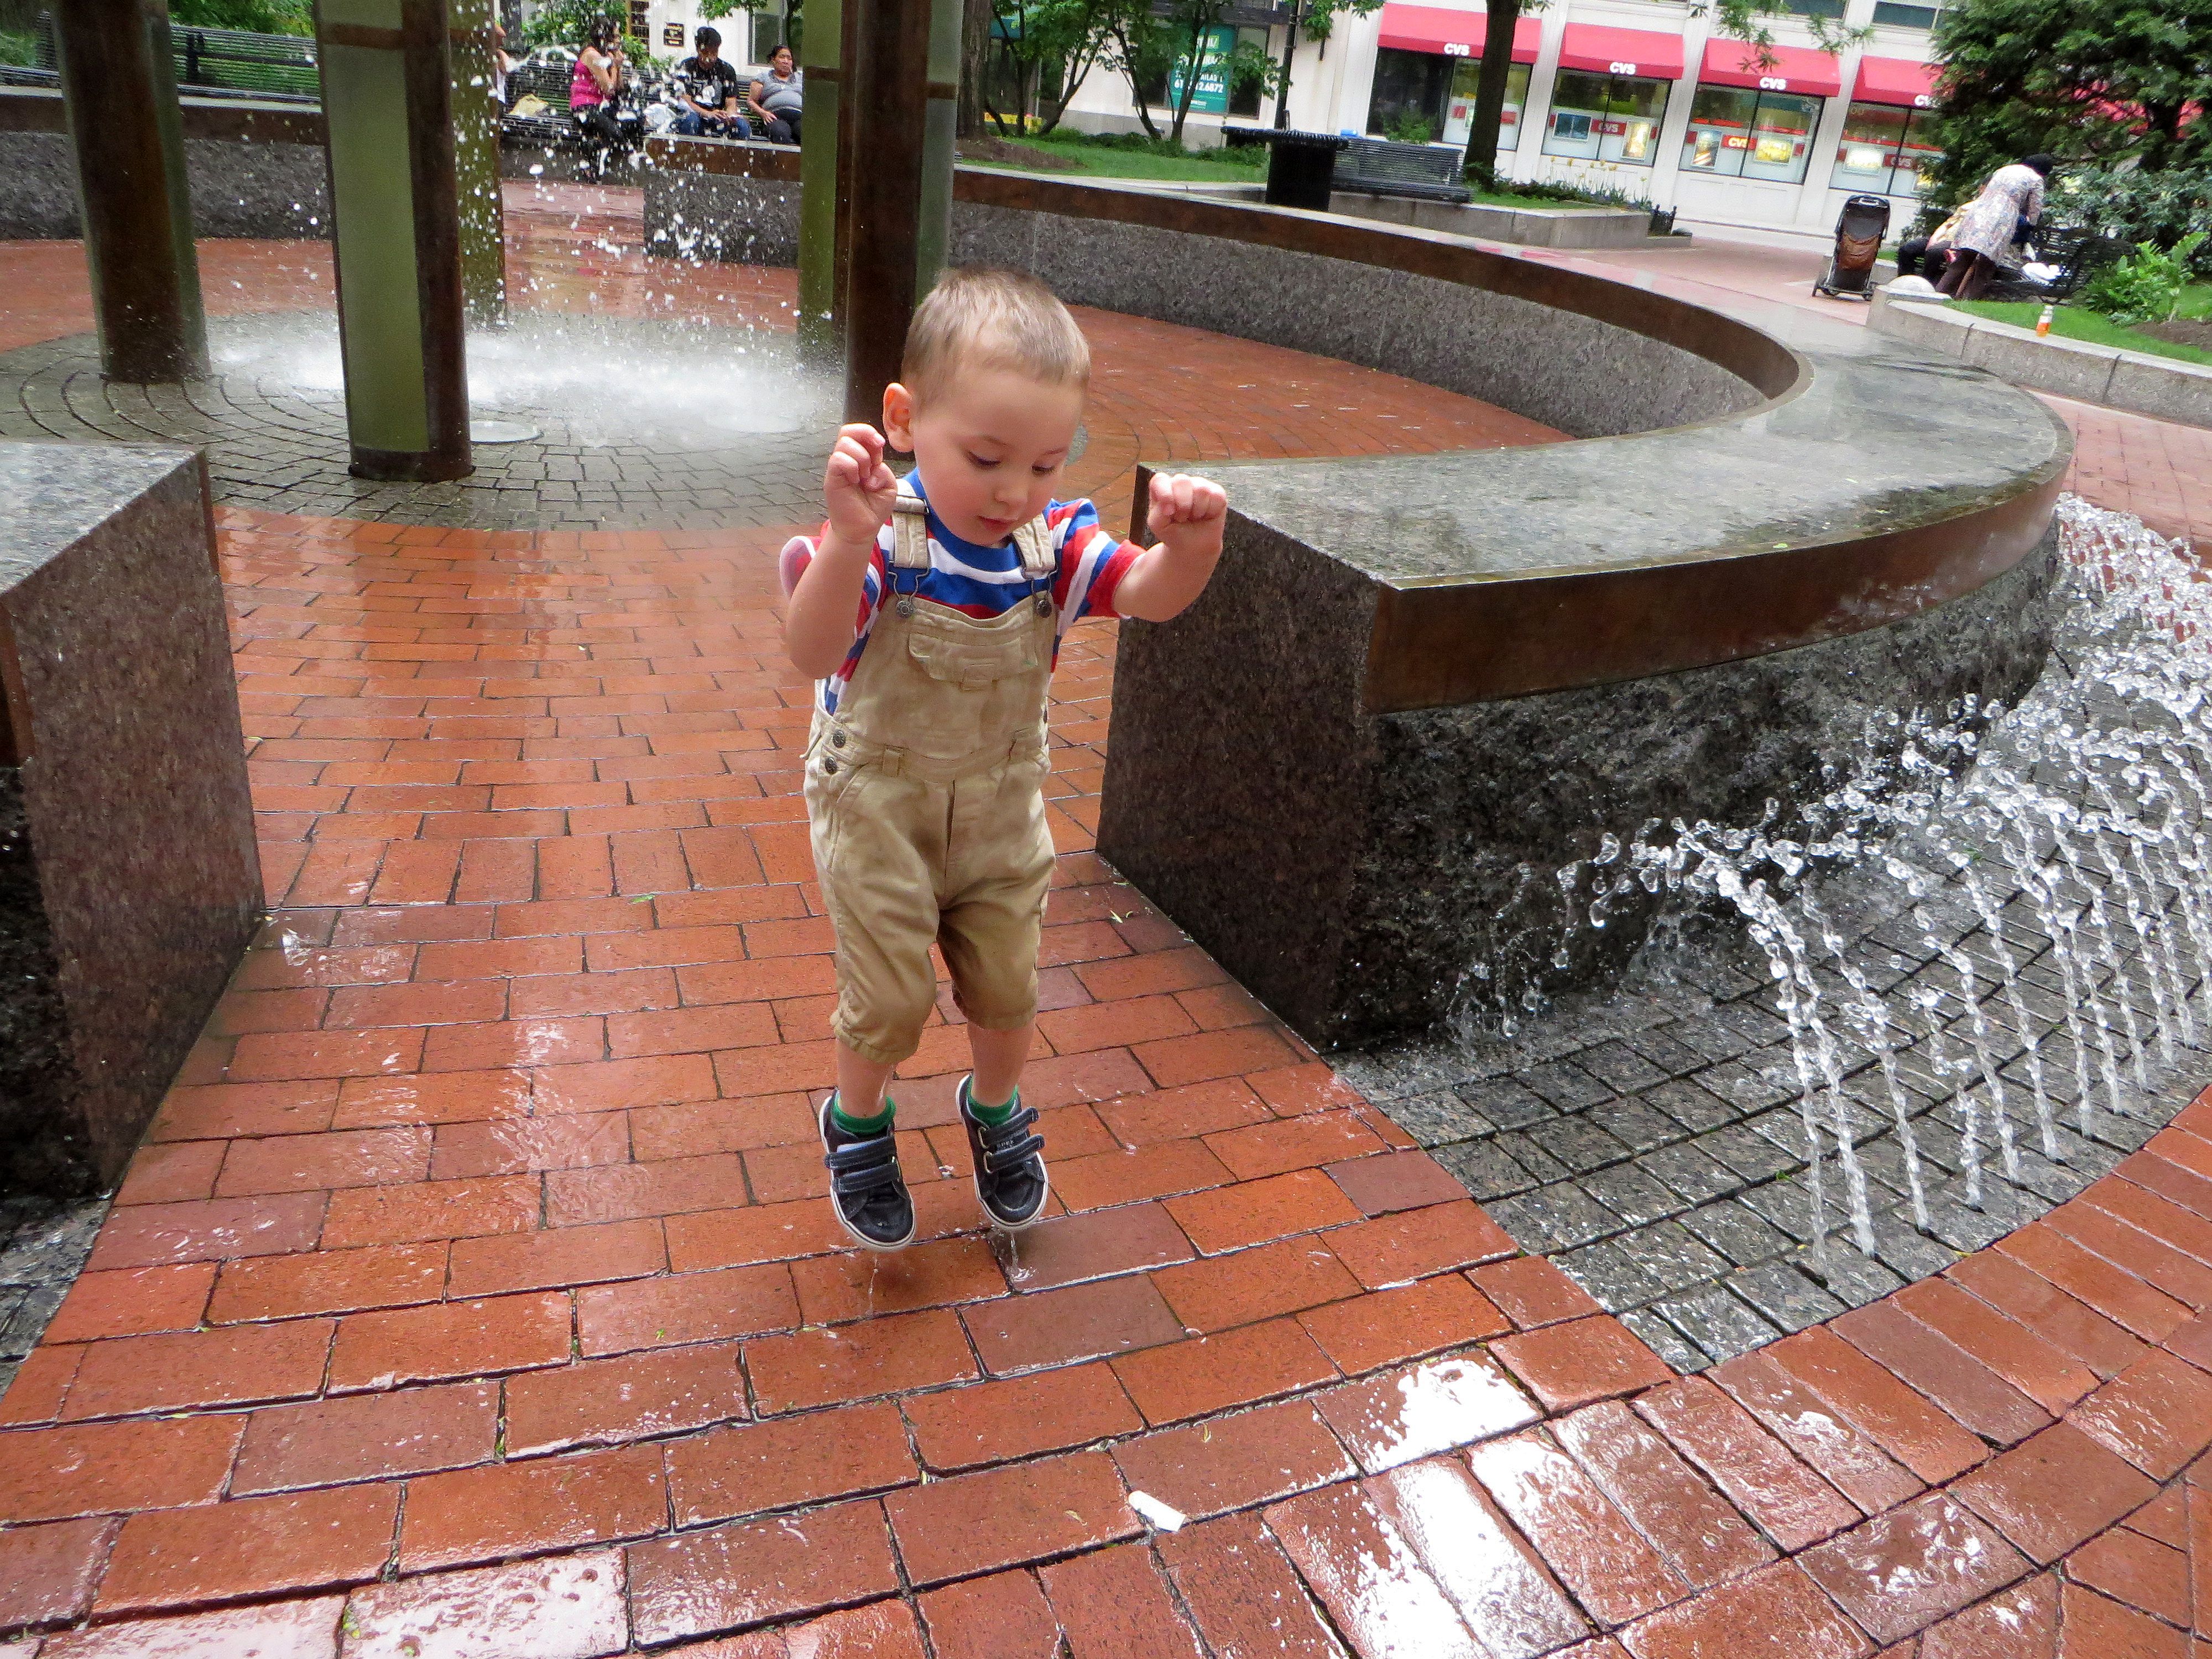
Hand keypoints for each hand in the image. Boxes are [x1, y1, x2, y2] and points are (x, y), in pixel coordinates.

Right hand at [824, 423, 897, 543]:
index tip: (881, 446)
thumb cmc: (873, 507)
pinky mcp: (832, 478)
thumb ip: (884, 470)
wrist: (862, 528)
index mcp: (861, 457)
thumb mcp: (888, 485)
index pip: (859, 432)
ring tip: (864, 477)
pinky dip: (852, 467)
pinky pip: (838, 459)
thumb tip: (874, 467)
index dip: (870, 433)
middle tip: (874, 459)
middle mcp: (847, 459)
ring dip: (861, 458)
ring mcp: (838, 468)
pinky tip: (855, 481)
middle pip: (847, 431)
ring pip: (845, 443)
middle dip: (865, 438)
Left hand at [1145, 471, 1226, 558]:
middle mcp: (1181, 482)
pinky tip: (1206, 516)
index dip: (1164, 494)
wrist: (1193, 546)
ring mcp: (1200, 484)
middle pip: (1182, 480)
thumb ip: (1157, 511)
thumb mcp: (1159, 525)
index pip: (1160, 479)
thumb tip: (1169, 500)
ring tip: (1194, 517)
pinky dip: (1211, 512)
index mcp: (1163, 487)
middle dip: (1183, 505)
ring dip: (1197, 510)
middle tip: (1182, 518)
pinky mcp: (1217, 492)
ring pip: (1201, 489)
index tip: (1169, 513)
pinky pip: (1217, 497)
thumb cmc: (1173, 531)